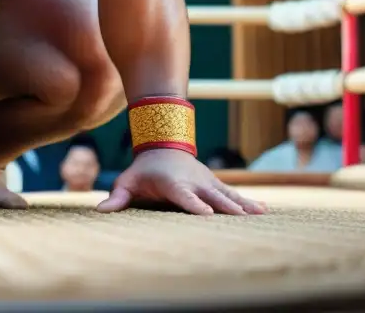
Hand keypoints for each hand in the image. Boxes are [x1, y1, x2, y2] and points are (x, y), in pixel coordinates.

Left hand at [96, 148, 265, 215]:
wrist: (162, 144)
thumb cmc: (143, 170)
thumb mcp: (127, 181)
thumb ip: (117, 197)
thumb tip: (100, 210)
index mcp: (173, 184)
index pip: (184, 196)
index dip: (194, 205)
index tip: (207, 214)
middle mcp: (193, 182)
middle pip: (211, 197)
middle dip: (226, 208)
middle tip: (242, 219)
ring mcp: (206, 182)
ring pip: (227, 194)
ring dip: (243, 205)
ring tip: (261, 214)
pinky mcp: (215, 184)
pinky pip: (233, 194)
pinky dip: (247, 202)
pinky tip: (264, 210)